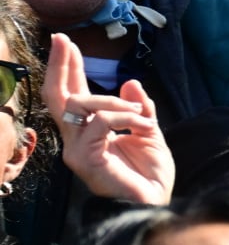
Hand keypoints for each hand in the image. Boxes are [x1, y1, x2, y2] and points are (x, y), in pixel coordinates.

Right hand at [41, 33, 171, 203]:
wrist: (155, 203)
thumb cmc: (149, 176)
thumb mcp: (149, 134)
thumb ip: (138, 109)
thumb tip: (131, 83)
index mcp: (91, 131)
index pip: (73, 96)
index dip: (68, 69)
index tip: (66, 43)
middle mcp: (77, 139)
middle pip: (58, 97)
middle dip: (61, 66)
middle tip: (63, 41)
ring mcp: (77, 150)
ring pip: (80, 106)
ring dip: (114, 101)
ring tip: (140, 114)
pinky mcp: (84, 159)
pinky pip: (101, 123)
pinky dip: (125, 117)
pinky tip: (143, 124)